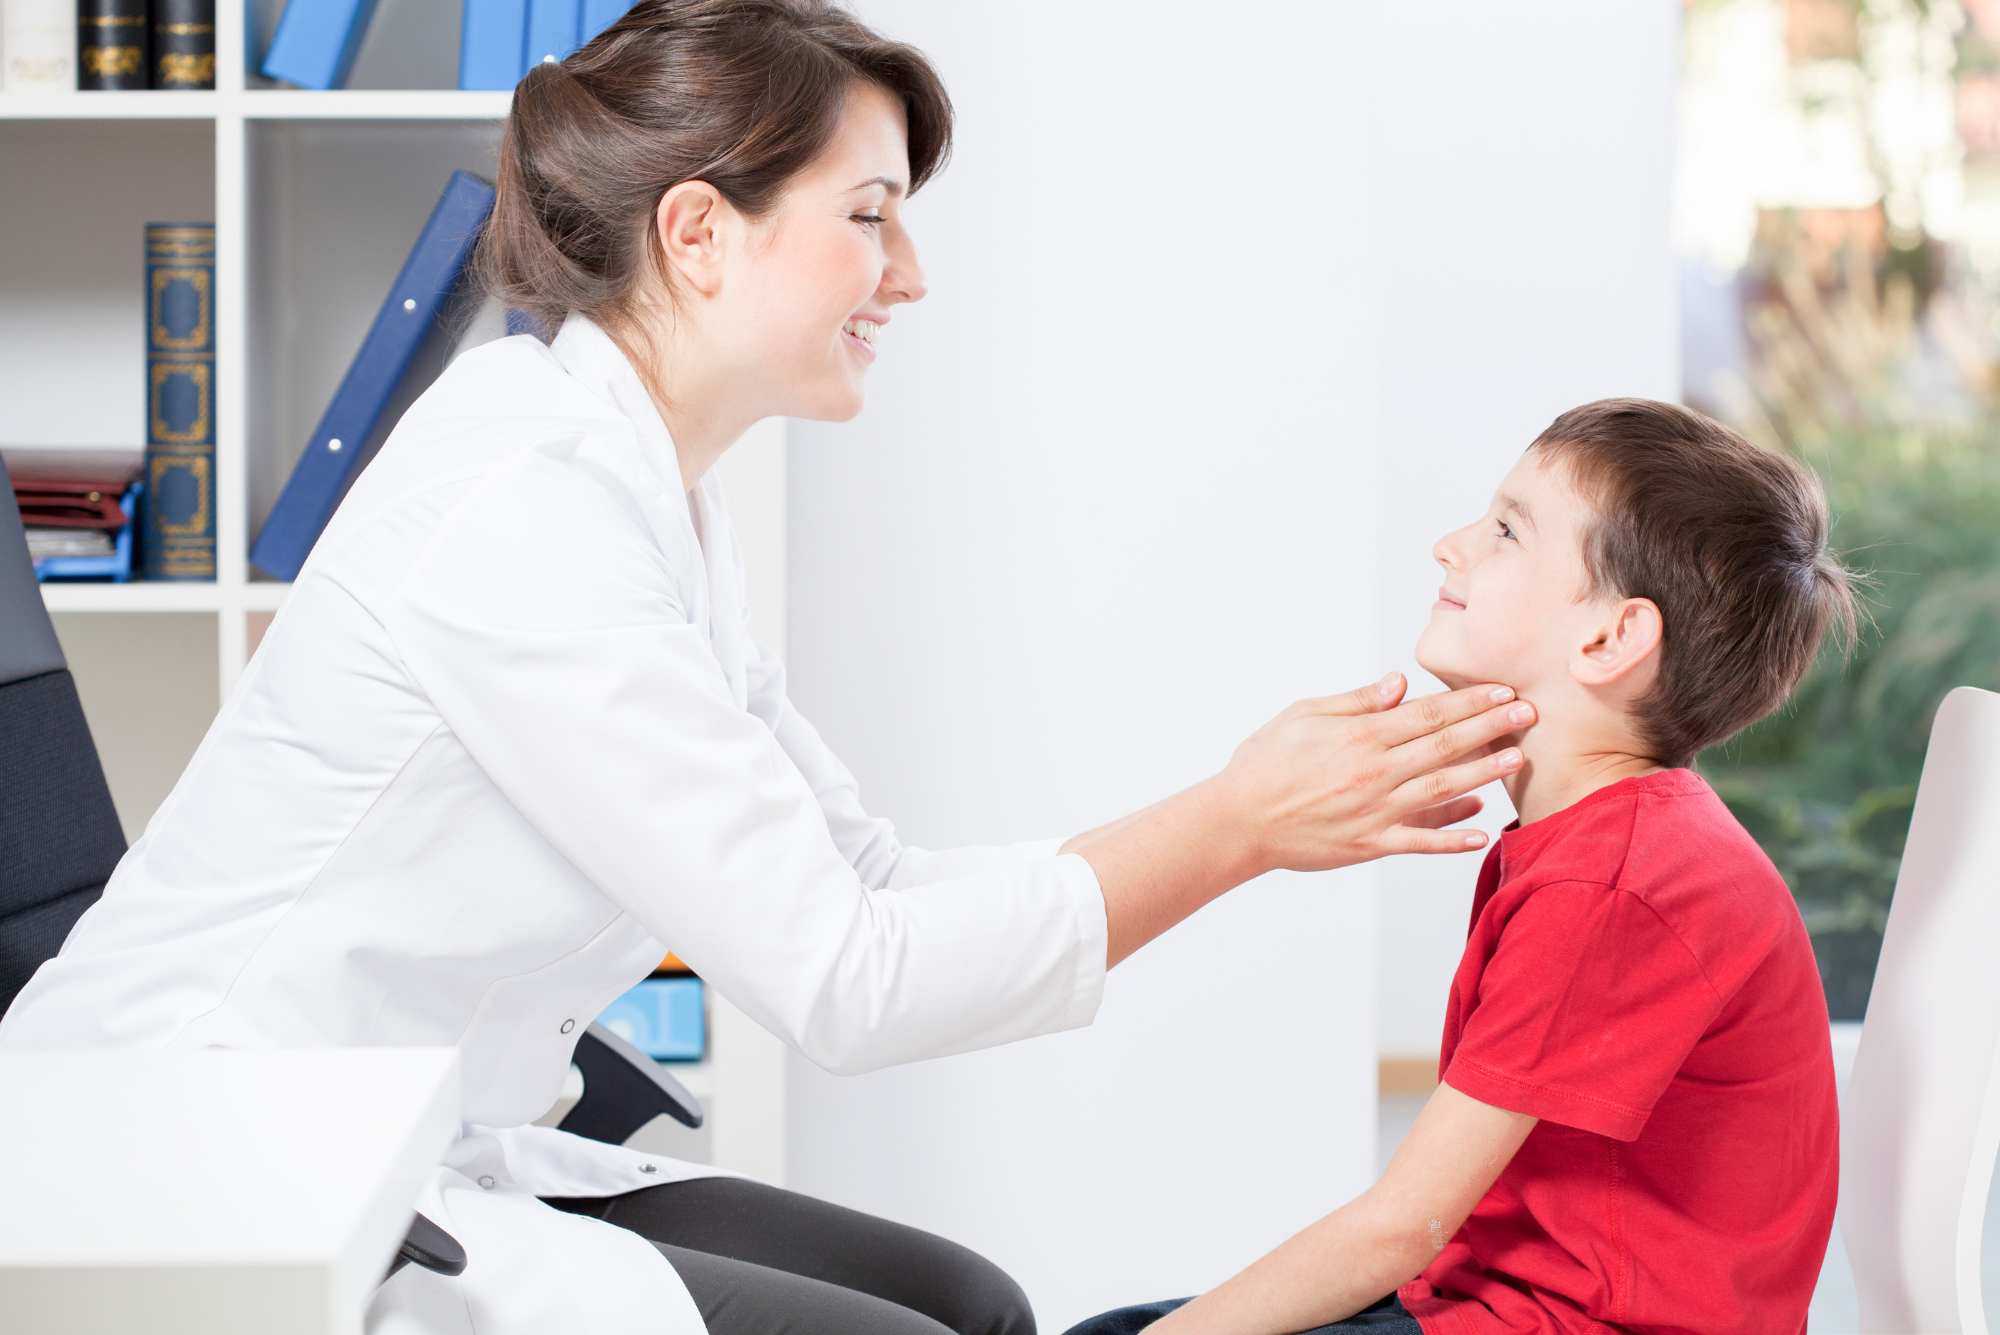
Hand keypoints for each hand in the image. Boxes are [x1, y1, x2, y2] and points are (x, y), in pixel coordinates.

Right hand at [1208, 672, 1530, 873]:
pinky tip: (1483, 831)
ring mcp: (1375, 811)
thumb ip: (1356, 702)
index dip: (1469, 702)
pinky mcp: (1370, 845)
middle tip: (1529, 714)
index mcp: (1360, 736)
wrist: (1238, 820)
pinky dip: (1453, 839)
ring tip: (1518, 759)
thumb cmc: (1265, 763)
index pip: (1427, 714)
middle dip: (1491, 727)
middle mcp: (1374, 772)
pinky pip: (1421, 842)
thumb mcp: (1304, 715)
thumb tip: (1400, 684)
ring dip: (1485, 774)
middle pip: (1445, 745)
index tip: (1502, 691)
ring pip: (1442, 789)